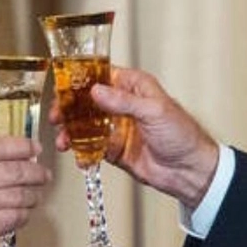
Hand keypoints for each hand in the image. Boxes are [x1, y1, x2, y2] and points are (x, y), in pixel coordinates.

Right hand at [0, 137, 50, 246]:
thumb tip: (8, 155)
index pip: (0, 147)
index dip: (23, 145)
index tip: (35, 147)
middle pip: (16, 171)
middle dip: (36, 172)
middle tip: (43, 174)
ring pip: (19, 195)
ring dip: (33, 195)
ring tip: (35, 195)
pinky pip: (14, 218)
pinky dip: (24, 214)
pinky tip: (23, 212)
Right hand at [49, 66, 218, 206]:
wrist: (190, 170)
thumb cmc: (182, 134)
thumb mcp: (154, 111)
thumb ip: (124, 102)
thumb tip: (97, 91)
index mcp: (134, 87)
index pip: (102, 76)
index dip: (80, 80)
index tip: (63, 87)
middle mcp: (123, 105)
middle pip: (87, 101)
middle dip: (69, 109)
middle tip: (57, 117)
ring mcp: (117, 127)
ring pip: (86, 125)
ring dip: (71, 132)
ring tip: (63, 141)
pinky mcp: (114, 149)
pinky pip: (92, 147)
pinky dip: (82, 151)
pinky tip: (77, 156)